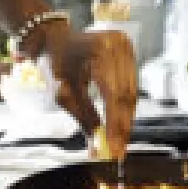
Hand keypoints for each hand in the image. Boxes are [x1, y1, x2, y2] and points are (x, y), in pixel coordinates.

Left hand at [25, 21, 137, 159]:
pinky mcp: (129, 51)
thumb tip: (98, 145)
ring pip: (132, 92)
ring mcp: (125, 46)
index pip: (112, 94)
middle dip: (122, 126)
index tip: (114, 148)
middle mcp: (116, 45)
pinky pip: (132, 84)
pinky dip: (127, 105)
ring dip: (126, 118)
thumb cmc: (56, 62)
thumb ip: (84, 117)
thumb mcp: (64, 92)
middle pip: (126, 94)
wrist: (57, 38)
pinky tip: (122, 121)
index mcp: (97, 51)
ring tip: (120, 140)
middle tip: (118, 150)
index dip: (115, 124)